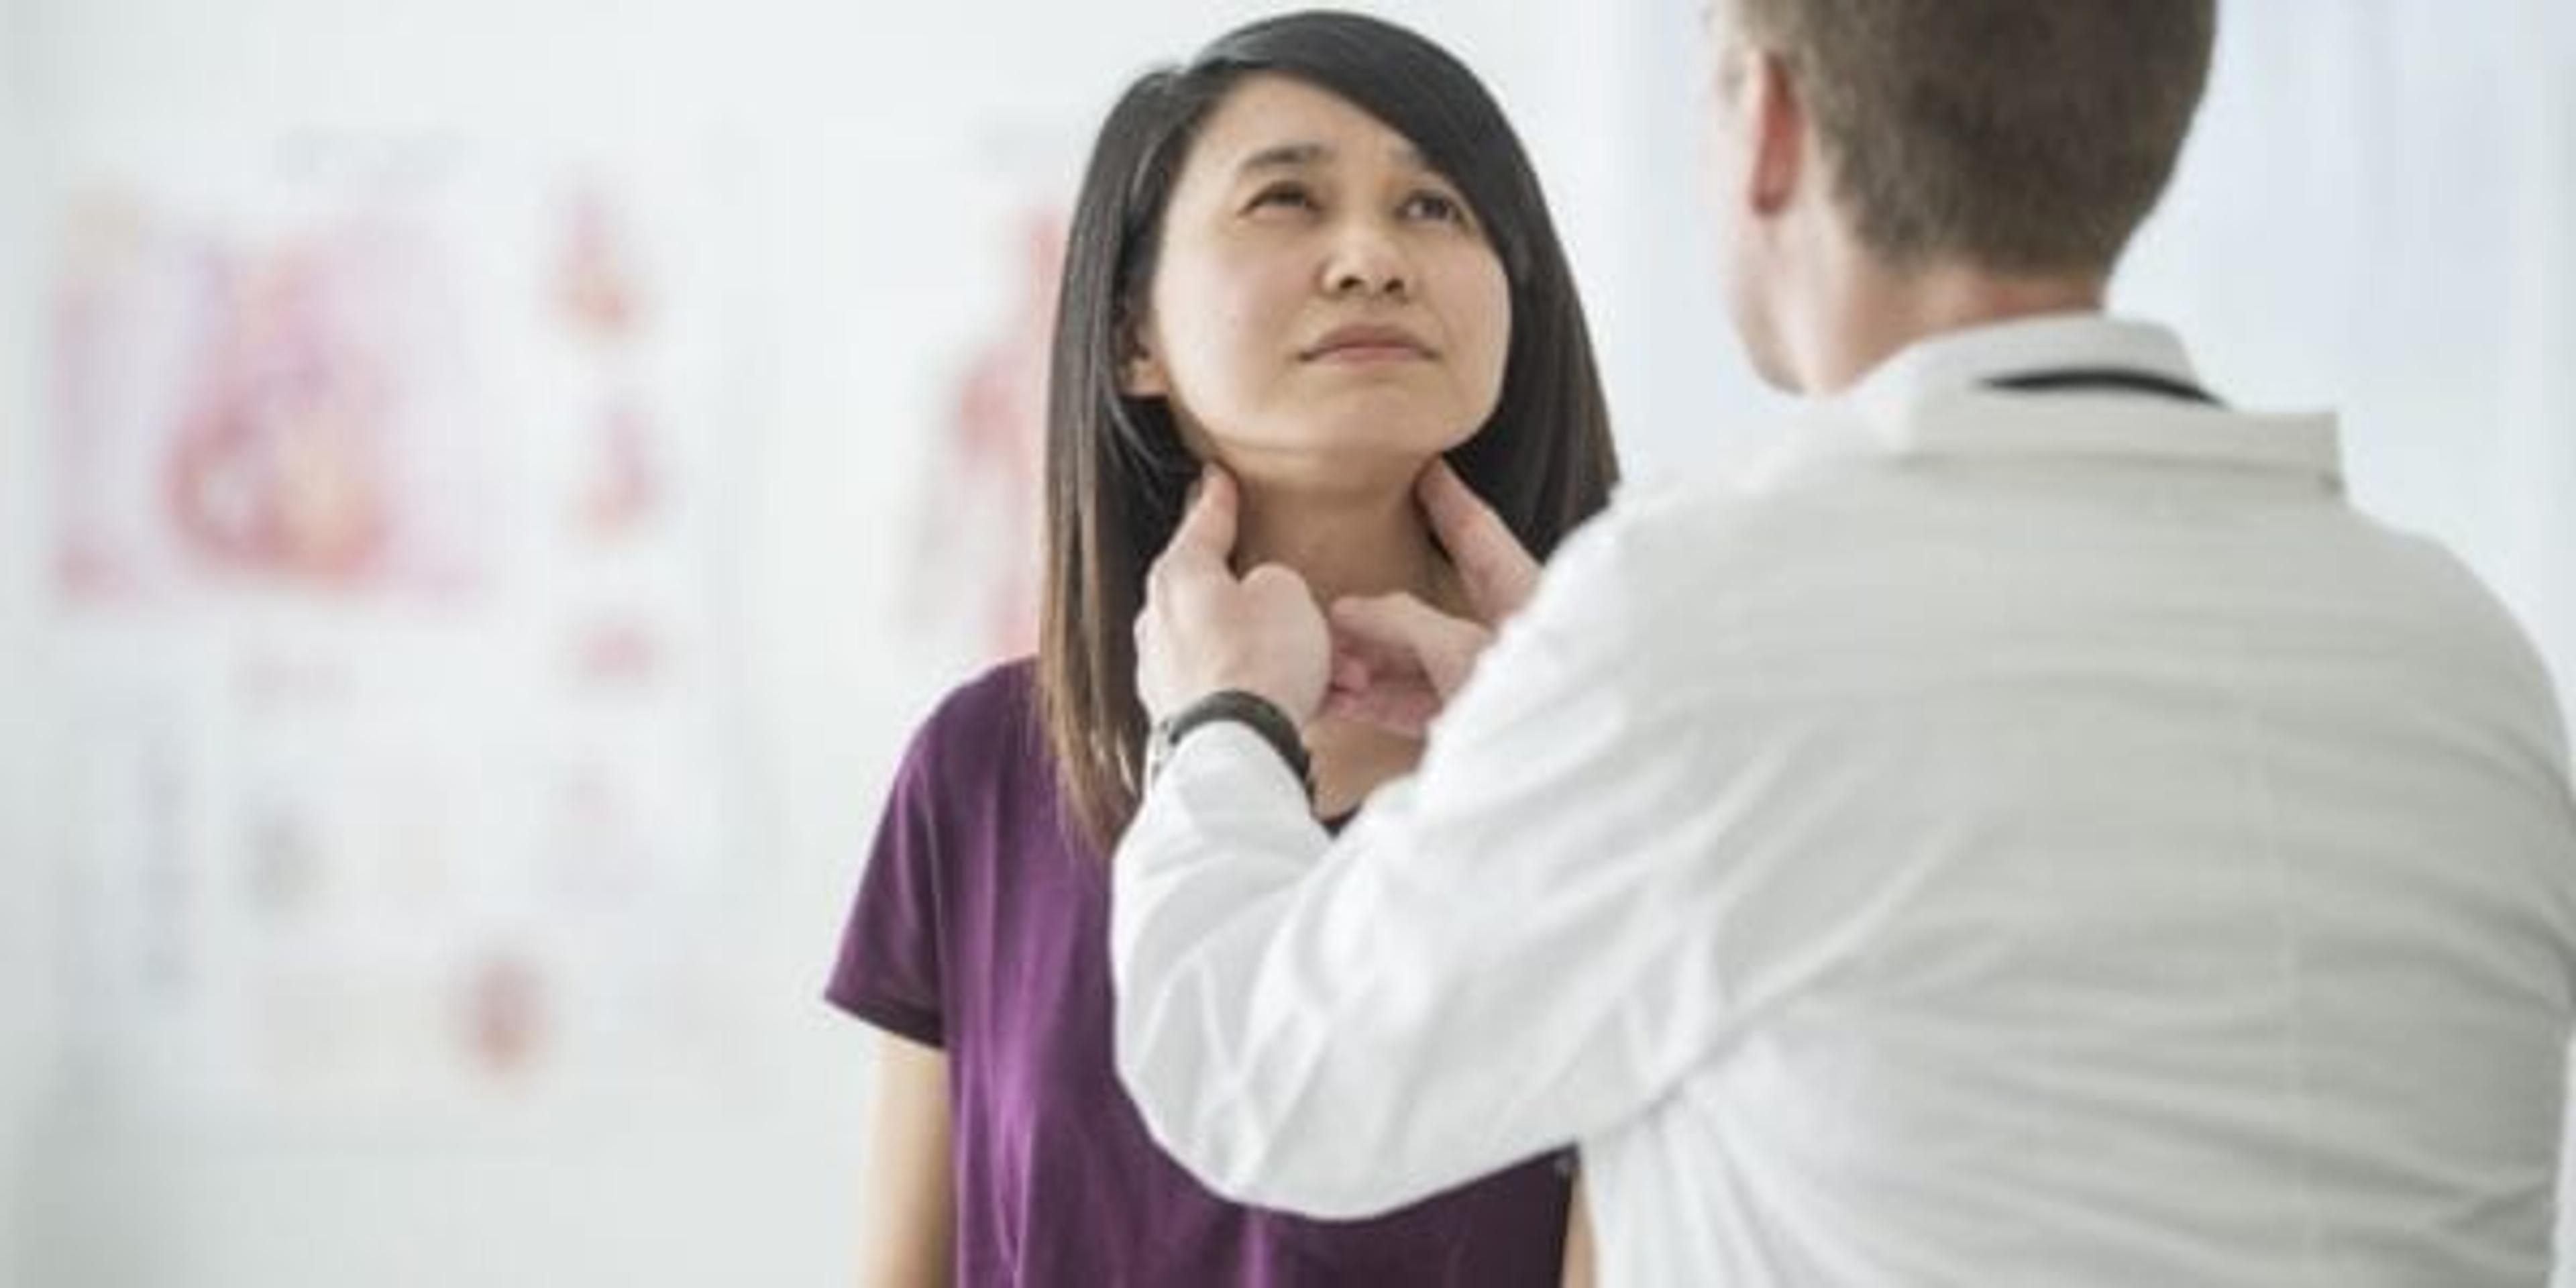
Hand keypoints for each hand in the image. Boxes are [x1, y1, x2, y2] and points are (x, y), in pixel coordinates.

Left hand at [1135, 466, 1331, 726]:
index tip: (1217, 477)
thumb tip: (1260, 596)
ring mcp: (1163, 673)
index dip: (1218, 499)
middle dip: (1276, 607)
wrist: (1238, 749)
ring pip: (1235, 649)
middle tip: (1316, 613)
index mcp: (1177, 576)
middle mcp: (1157, 622)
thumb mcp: (1286, 593)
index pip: (1201, 524)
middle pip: (1221, 596)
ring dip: (1287, 657)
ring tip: (1341, 674)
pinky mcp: (1177, 717)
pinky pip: (1232, 690)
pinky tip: (1314, 702)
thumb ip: (1273, 581)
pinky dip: (1269, 690)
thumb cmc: (1260, 661)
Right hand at [1321, 459, 1539, 736]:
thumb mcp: (1459, 650)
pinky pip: (1410, 705)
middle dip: (1372, 613)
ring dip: (1362, 662)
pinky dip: (1371, 701)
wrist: (1562, 782)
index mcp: (1522, 594)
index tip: (1426, 466)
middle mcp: (1504, 636)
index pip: (1476, 531)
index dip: (1446, 497)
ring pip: (1411, 662)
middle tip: (1327, 607)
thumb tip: (1350, 609)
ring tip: (1319, 663)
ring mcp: (1484, 683)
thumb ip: (1402, 622)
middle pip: (1426, 608)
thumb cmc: (1531, 701)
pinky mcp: (1466, 726)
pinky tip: (1335, 698)